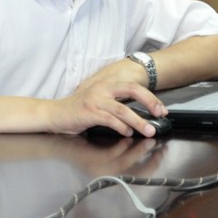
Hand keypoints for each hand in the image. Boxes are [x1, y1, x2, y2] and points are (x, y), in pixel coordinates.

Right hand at [47, 79, 166, 137]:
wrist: (56, 113)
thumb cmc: (79, 110)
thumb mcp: (100, 101)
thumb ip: (117, 105)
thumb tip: (138, 116)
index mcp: (107, 84)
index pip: (134, 86)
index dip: (150, 97)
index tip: (161, 109)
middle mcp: (103, 88)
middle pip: (132, 90)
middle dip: (150, 102)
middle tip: (160, 114)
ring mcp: (96, 99)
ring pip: (123, 109)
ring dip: (138, 121)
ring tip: (148, 130)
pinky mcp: (89, 111)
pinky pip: (110, 119)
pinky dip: (121, 127)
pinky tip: (127, 133)